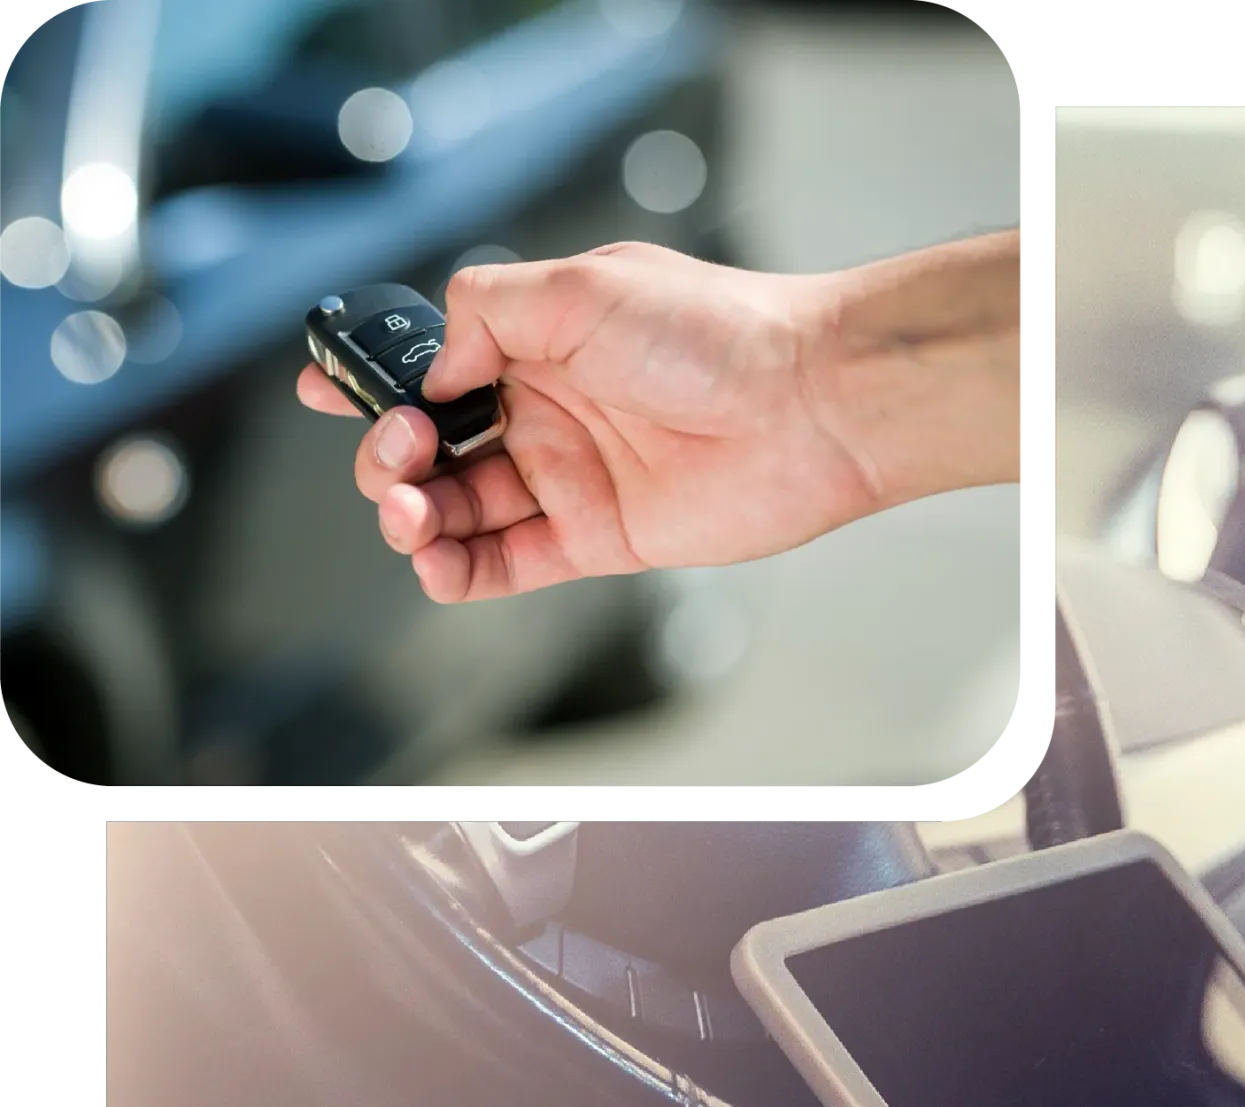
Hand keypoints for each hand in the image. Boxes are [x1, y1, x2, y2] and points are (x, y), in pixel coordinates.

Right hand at [296, 232, 1049, 602]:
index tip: (327, 391)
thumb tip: (434, 368)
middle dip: (391, 454)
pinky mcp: (596, 538)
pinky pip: (508, 565)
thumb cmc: (714, 333)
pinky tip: (435, 562)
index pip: (430, 365)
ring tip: (411, 510)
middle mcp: (545, 409)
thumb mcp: (578, 286)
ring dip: (415, 515)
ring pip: (460, 510)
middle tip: (400, 455)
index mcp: (533, 341)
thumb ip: (486, 313)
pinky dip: (459, 571)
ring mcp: (568, 477)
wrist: (805, 405)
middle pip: (431, 447)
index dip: (373, 382)